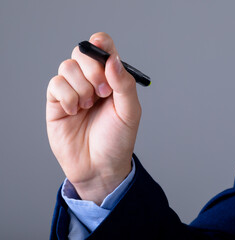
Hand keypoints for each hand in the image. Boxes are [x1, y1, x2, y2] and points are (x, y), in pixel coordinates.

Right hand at [46, 32, 140, 204]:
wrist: (100, 167)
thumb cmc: (118, 140)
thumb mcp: (130, 112)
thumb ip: (124, 84)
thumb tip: (113, 59)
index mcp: (112, 79)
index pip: (104, 49)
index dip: (101, 43)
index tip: (100, 45)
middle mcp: (91, 81)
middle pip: (82, 53)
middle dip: (93, 70)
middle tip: (103, 92)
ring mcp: (73, 90)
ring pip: (68, 67)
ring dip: (81, 86)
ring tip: (88, 106)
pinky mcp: (57, 102)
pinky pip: (55, 84)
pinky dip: (67, 96)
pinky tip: (75, 111)